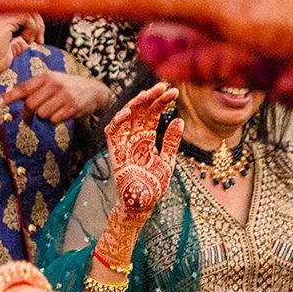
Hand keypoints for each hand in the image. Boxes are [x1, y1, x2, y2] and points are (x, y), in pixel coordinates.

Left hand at [3, 68, 112, 122]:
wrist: (94, 91)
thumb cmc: (67, 87)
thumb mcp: (51, 81)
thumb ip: (33, 88)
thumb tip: (8, 95)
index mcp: (46, 77)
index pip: (23, 88)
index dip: (9, 97)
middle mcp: (54, 84)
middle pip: (30, 105)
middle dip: (27, 115)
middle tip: (28, 120)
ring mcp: (64, 96)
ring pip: (41, 114)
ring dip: (42, 118)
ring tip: (50, 113)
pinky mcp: (72, 107)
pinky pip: (54, 120)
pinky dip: (53, 121)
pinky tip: (60, 115)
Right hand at [103, 83, 180, 213]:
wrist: (142, 204)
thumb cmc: (154, 185)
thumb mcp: (167, 161)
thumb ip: (171, 142)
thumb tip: (179, 120)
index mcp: (147, 138)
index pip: (153, 114)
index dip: (161, 102)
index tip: (173, 92)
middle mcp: (135, 138)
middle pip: (141, 111)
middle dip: (151, 98)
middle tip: (164, 87)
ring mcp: (124, 143)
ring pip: (127, 117)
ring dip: (136, 104)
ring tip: (149, 94)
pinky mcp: (114, 152)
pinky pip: (112, 132)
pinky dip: (118, 121)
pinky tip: (130, 111)